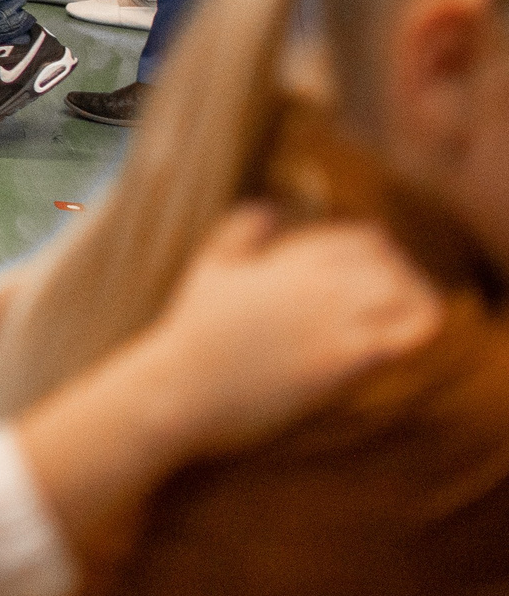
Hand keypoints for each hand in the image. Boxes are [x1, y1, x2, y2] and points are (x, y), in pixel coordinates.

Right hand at [134, 206, 440, 457]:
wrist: (181, 387)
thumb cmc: (193, 332)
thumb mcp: (209, 268)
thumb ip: (238, 231)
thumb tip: (268, 208)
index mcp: (290, 259)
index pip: (365, 239)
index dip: (382, 255)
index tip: (381, 276)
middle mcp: (317, 283)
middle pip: (392, 264)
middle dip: (403, 280)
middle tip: (397, 307)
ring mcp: (331, 320)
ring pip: (405, 295)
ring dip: (413, 307)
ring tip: (403, 326)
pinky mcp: (341, 361)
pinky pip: (403, 338)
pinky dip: (414, 337)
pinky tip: (401, 349)